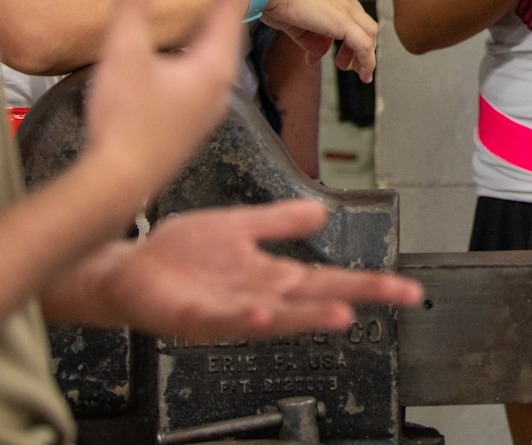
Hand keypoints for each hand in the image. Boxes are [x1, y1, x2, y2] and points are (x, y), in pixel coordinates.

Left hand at [80, 200, 421, 338]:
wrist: (125, 270)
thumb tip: (321, 211)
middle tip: (394, 296)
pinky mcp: (189, 316)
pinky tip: (262, 313)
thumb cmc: (177, 256)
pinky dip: (242, 320)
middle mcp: (255, 298)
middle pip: (314, 300)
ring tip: (341, 313)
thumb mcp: (240, 227)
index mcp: (270, 277)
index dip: (370, 284)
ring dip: (307, 317)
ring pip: (275, 317)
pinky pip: (219, 320)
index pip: (330, 280)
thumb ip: (280, 222)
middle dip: (356, 298)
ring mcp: (225, 310)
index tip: (406, 288)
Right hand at [81, 0, 245, 205]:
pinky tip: (187, 60)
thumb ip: (132, 0)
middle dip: (233, 0)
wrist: (115, 183)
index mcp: (212, 66)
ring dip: (217, 29)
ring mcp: (207, 109)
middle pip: (231, 32)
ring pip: (219, 57)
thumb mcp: (124, 52)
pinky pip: (204, 78)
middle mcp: (219, 87)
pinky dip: (202, 55)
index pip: (232, 5)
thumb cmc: (123, 125)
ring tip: (218, 10)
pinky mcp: (190, 124)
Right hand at [261, 0, 378, 80]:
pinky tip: (363, 74)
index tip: (335, 50)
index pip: (348, 14)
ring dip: (364, 56)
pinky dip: (367, 61)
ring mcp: (345, 5)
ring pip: (369, 33)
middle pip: (363, 24)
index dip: (345, 36)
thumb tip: (317, 53)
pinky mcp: (343, 20)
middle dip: (358, 47)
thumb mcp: (294, 21)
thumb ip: (310, 38)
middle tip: (346, 62)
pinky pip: (364, 44)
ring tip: (356, 71)